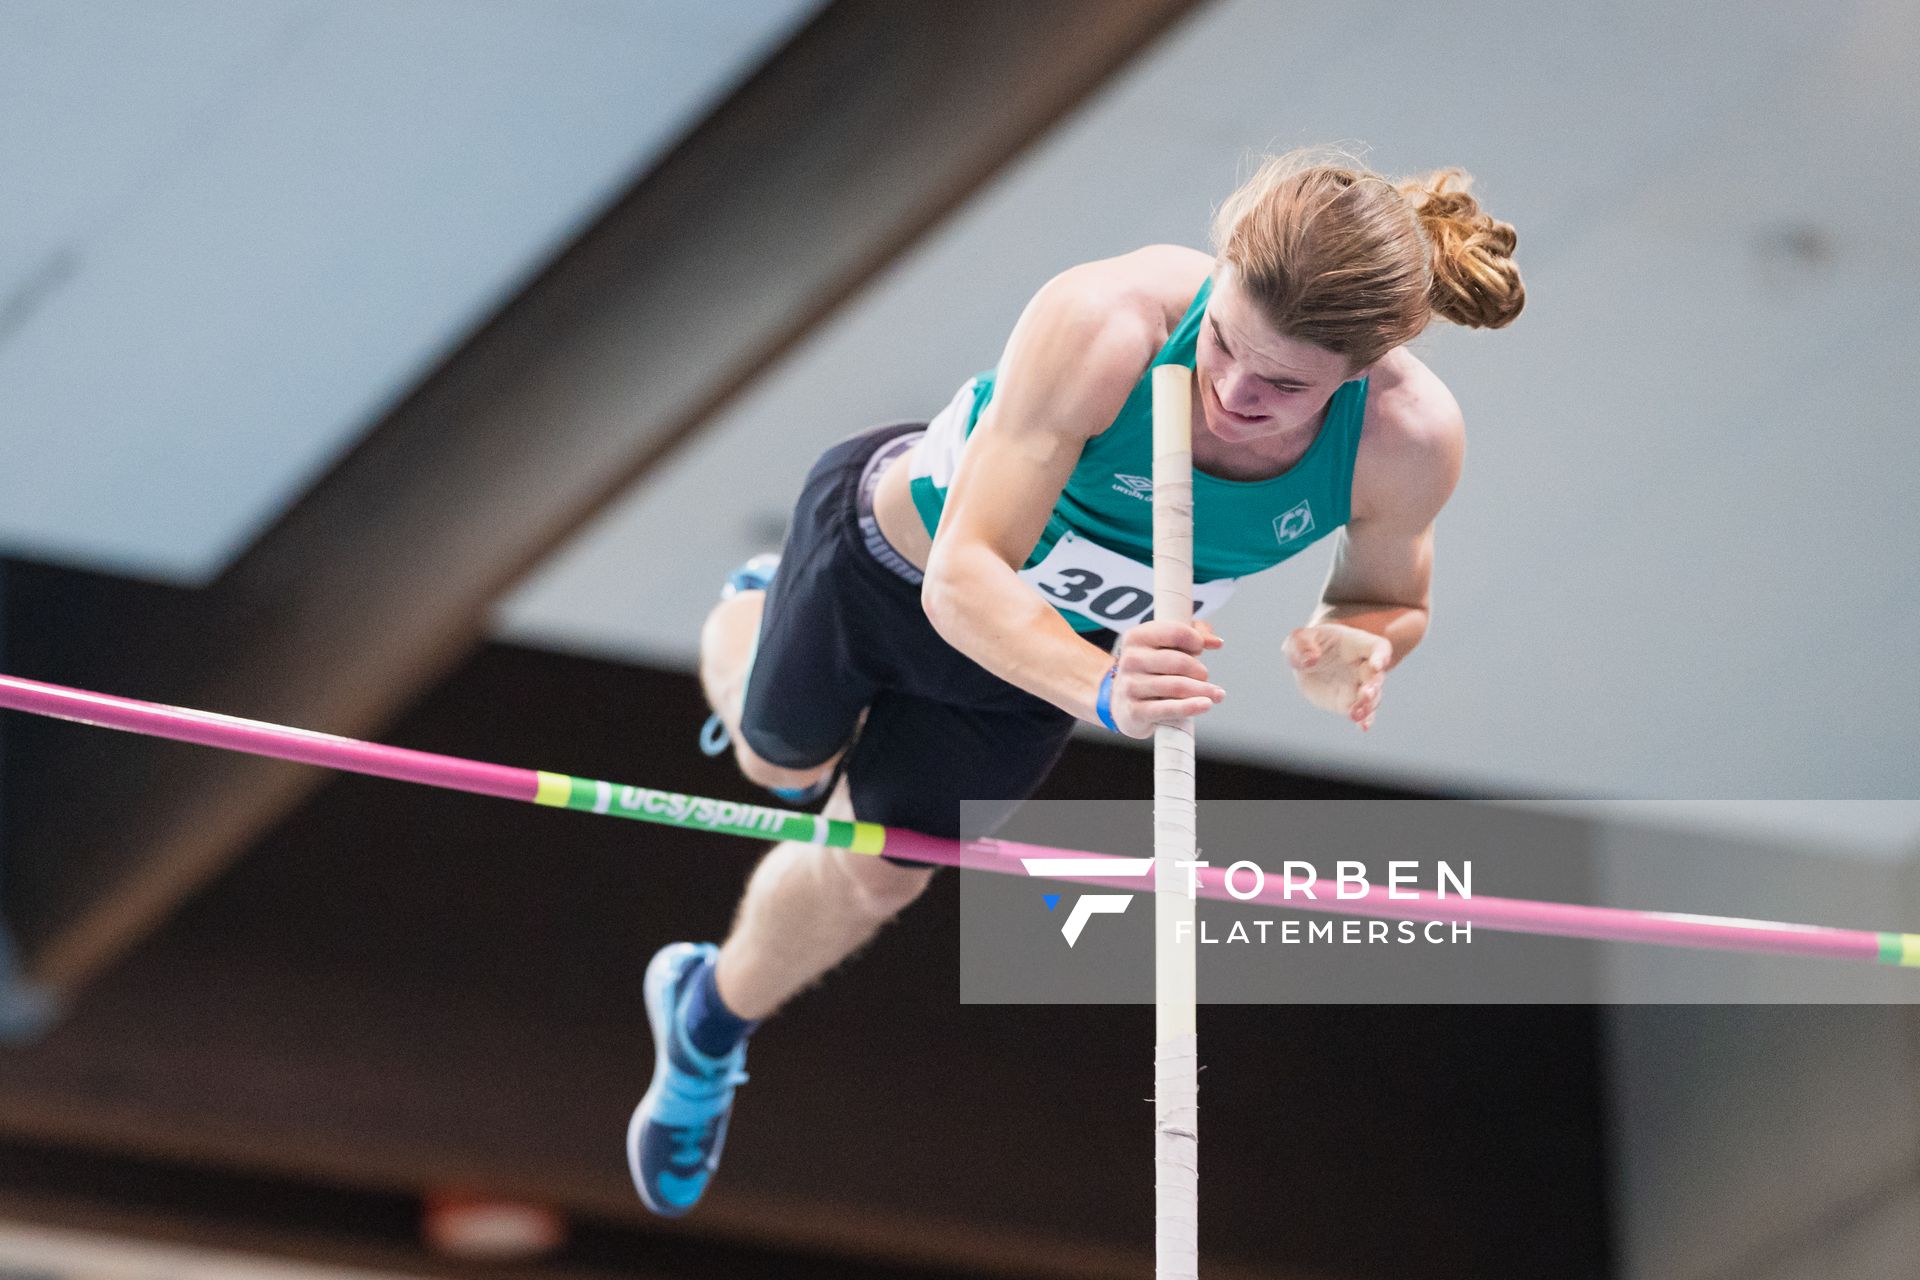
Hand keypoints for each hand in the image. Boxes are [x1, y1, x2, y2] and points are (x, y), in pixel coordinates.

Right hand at [1107, 619, 1225, 738]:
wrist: (1120, 701)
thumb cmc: (1149, 669)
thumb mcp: (1165, 644)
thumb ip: (1194, 634)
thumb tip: (1216, 642)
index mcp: (1136, 637)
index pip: (1176, 633)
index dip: (1195, 640)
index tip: (1199, 648)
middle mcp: (1130, 660)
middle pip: (1179, 662)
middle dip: (1200, 670)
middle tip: (1204, 676)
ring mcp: (1130, 686)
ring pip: (1177, 686)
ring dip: (1203, 690)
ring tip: (1216, 694)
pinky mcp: (1135, 711)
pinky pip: (1168, 709)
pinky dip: (1191, 707)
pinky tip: (1206, 704)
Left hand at [1283, 623, 1389, 730]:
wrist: (1306, 662)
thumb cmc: (1306, 644)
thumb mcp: (1299, 639)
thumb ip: (1302, 646)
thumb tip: (1310, 660)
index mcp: (1356, 644)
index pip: (1377, 646)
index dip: (1381, 655)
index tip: (1378, 665)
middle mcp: (1363, 665)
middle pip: (1377, 675)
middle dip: (1374, 686)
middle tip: (1365, 694)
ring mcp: (1358, 685)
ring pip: (1373, 696)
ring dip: (1369, 705)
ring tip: (1357, 714)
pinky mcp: (1350, 701)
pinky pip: (1362, 711)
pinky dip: (1364, 719)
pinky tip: (1363, 726)